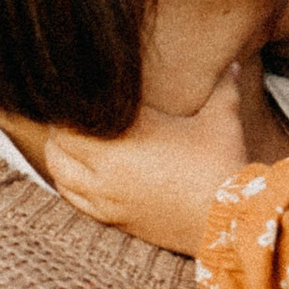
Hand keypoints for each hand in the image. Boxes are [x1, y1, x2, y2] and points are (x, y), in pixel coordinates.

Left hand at [38, 64, 249, 257]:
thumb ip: (220, 88)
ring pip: (59, 176)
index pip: (71, 121)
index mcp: (122, 142)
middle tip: (74, 115)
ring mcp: (106, 200)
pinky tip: (80, 173)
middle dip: (61, 129)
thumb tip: (231, 65)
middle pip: (57, 147)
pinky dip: (69, 184)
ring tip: (72, 142)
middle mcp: (105, 173)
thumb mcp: (221, 120)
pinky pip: (73, 201)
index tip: (78, 95)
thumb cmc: (221, 168)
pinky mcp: (113, 220)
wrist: (227, 223)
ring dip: (60, 157)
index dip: (69, 106)